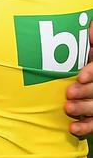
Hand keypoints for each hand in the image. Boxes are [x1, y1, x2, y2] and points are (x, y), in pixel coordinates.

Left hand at [65, 21, 92, 137]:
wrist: (75, 76)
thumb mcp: (87, 45)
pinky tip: (73, 128)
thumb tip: (89, 29)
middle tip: (68, 93)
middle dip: (85, 92)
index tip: (80, 77)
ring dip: (83, 109)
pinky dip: (85, 127)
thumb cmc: (80, 55)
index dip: (92, 72)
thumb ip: (90, 37)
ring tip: (67, 109)